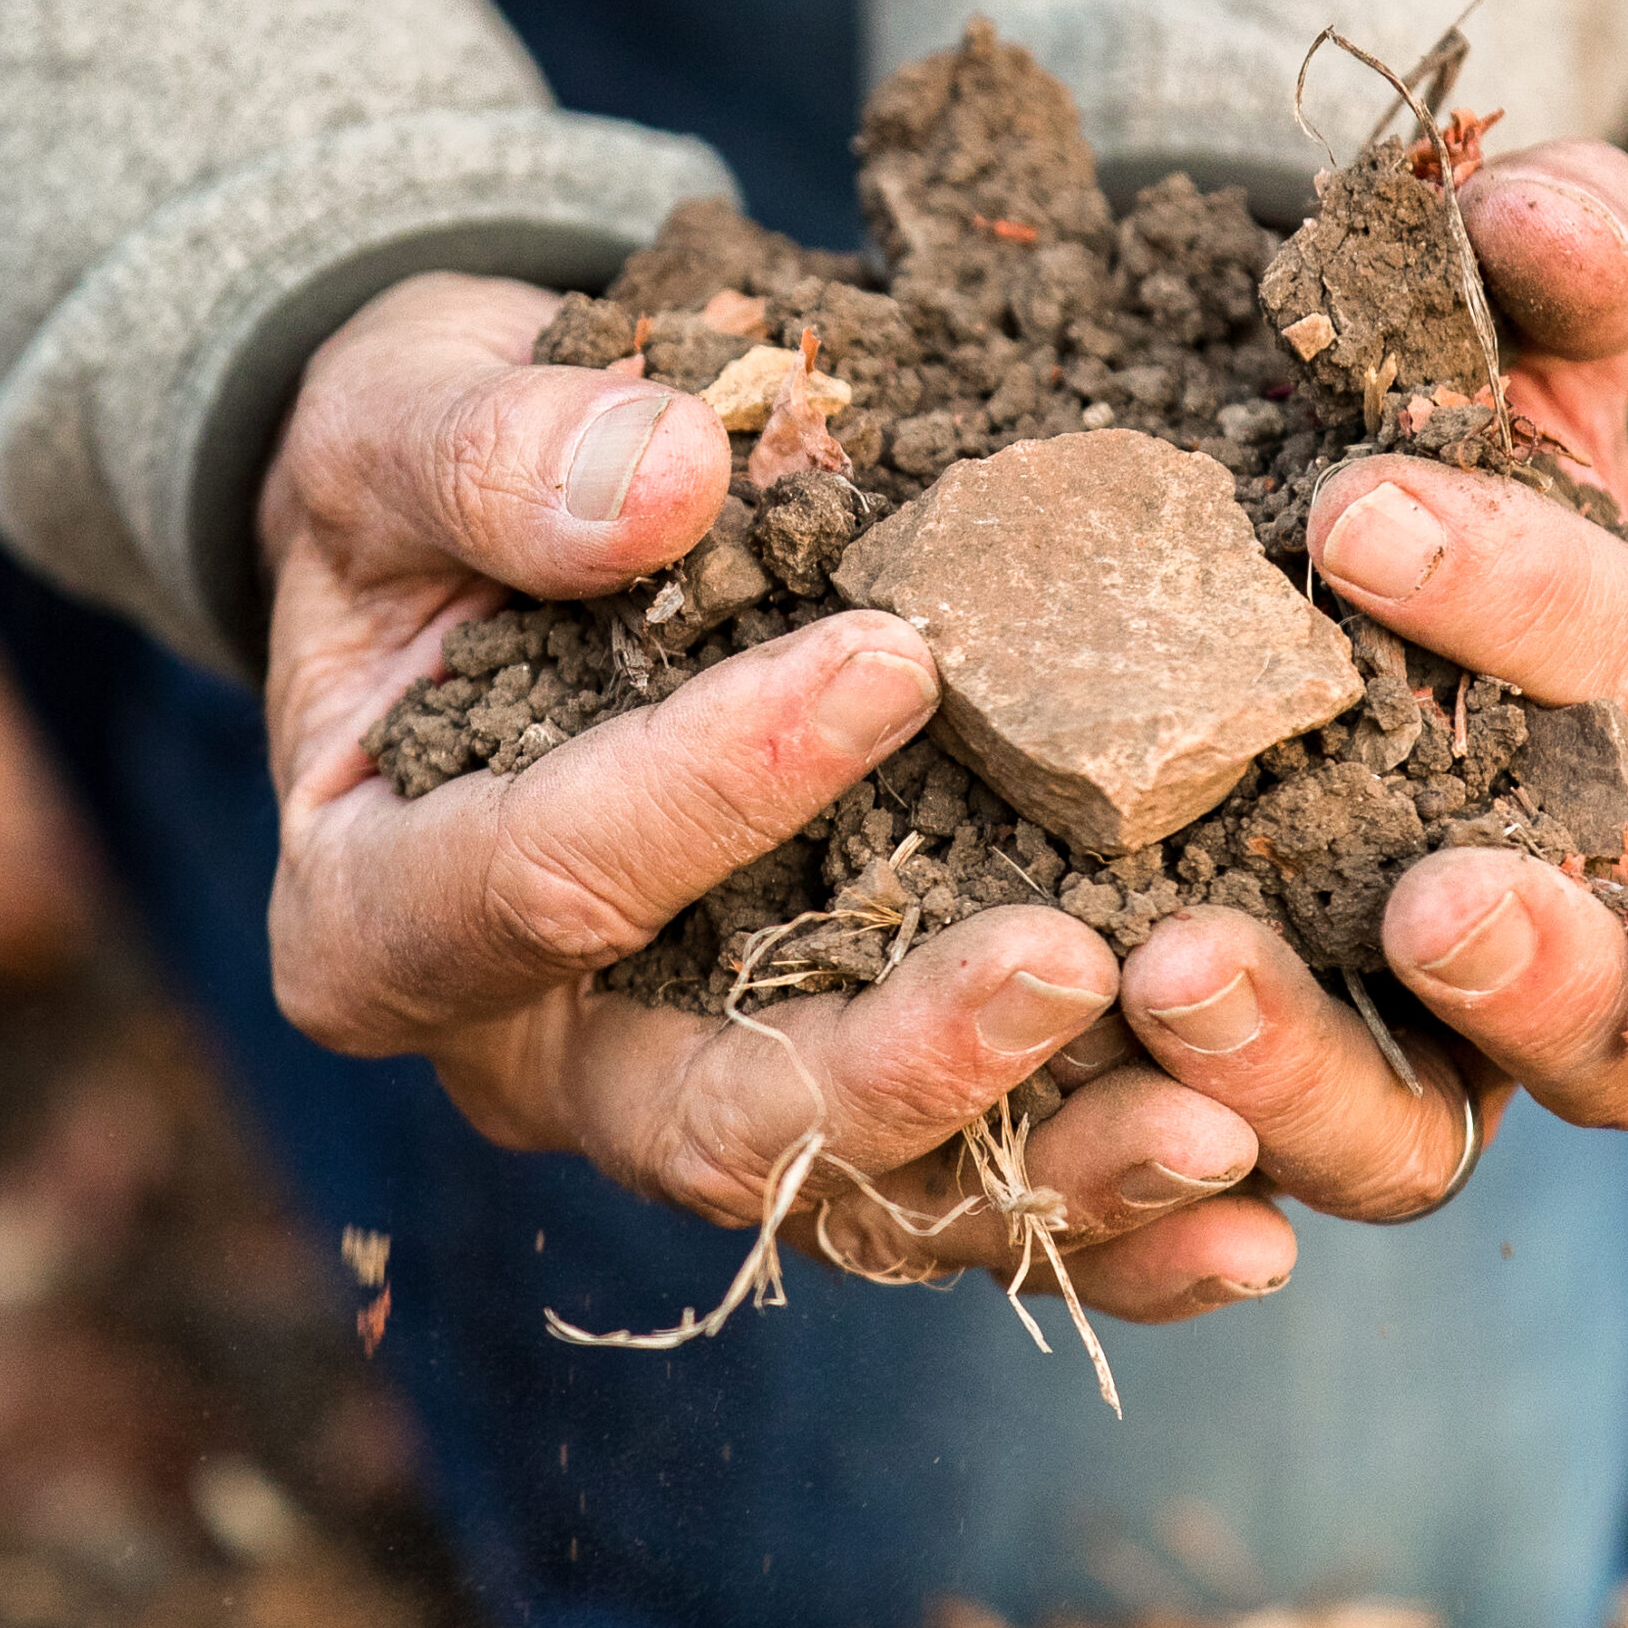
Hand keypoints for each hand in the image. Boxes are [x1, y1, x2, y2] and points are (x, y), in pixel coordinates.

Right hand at [258, 272, 1297, 1321]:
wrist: (488, 539)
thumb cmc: (428, 471)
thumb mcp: (404, 418)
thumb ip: (495, 455)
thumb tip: (672, 484)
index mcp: (380, 906)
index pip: (542, 880)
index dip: (713, 786)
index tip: (890, 659)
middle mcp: (527, 1049)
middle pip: (706, 1119)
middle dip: (899, 1060)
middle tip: (1077, 963)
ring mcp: (672, 1089)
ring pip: (853, 1194)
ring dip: (1042, 1176)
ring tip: (1223, 1132)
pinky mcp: (802, 1083)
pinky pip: (941, 1188)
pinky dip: (1085, 1209)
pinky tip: (1248, 1206)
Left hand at [1117, 141, 1627, 1220]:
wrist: (1306, 580)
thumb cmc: (1440, 459)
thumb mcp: (1502, 354)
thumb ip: (1551, 267)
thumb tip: (1536, 208)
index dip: (1544, 613)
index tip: (1359, 512)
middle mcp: (1599, 931)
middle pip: (1623, 1015)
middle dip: (1530, 962)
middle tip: (1418, 895)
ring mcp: (1433, 1048)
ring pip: (1420, 1143)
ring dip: (1312, 1085)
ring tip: (1176, 986)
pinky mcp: (1278, 1101)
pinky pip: (1240, 1172)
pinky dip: (1172, 1161)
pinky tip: (1076, 1097)